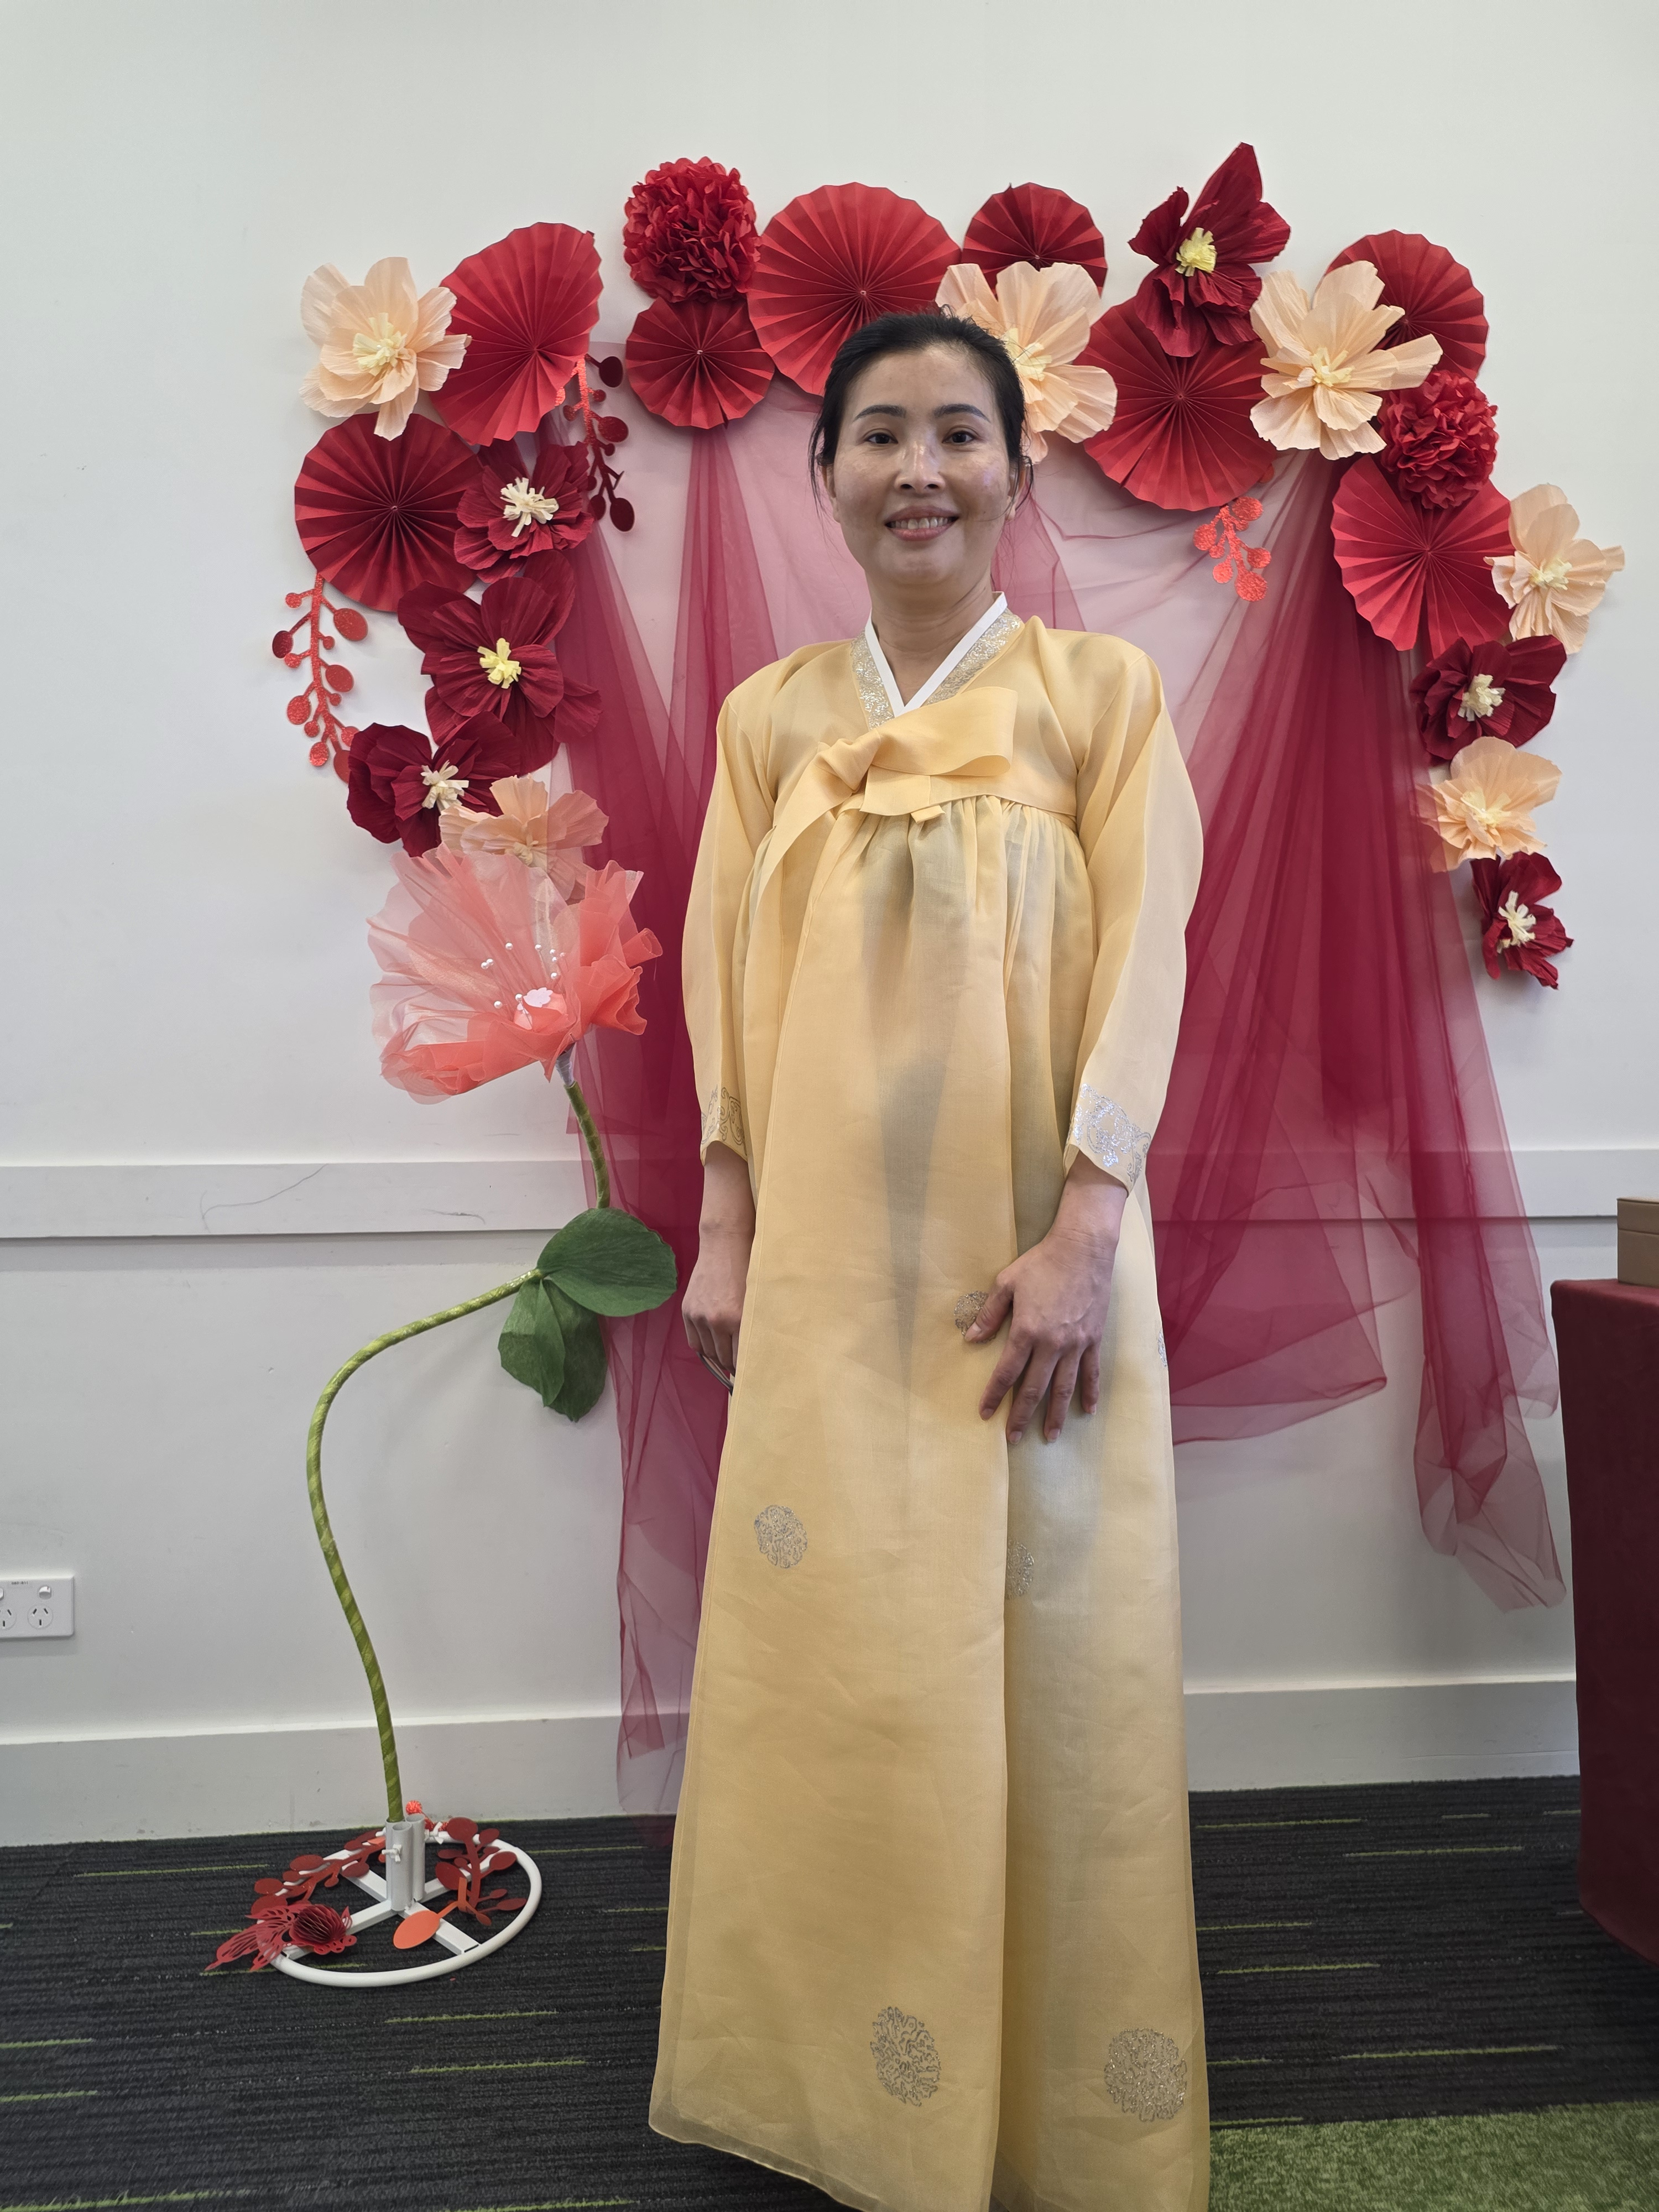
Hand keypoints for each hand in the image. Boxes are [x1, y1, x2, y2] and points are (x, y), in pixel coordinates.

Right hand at [681, 1142, 753, 1375]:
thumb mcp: (758, 1300)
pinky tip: (714, 1347)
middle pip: (725, 1358)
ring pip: (709, 1353)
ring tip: (729, 1357)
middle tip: (742, 1369)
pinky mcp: (689, 1310)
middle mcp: (717, 1320)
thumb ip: (757, 1326)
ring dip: (719, 1358)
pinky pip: (694, 1342)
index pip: (742, 1358)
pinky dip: (704, 1348)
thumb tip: (758, 1355)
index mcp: (739, 1319)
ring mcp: (700, 1316)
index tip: (753, 1377)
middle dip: (734, 1365)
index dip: (747, 1370)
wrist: (725, 1246)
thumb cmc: (750, 1271)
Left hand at [967, 1161, 1125, 1442]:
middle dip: (1021, 1415)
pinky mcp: (1094, 1338)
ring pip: (1065, 1387)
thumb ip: (989, 1313)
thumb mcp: (1007, 1282)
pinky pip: (1092, 1372)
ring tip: (1049, 1436)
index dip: (994, 1395)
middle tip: (1013, 1438)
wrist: (1084, 1248)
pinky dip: (1089, 1393)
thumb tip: (971, 1339)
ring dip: (1056, 1414)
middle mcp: (1053, 1343)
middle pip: (1035, 1388)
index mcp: (1027, 1331)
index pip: (1007, 1372)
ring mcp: (1077, 1343)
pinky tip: (1087, 1411)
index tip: (984, 1413)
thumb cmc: (1042, 1263)